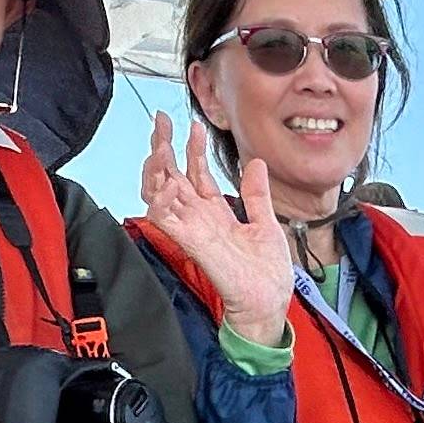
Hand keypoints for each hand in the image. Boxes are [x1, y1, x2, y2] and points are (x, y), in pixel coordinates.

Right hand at [138, 115, 290, 341]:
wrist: (268, 302)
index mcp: (215, 213)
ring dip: (155, 168)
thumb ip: (256, 195)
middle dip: (163, 147)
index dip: (191, 149)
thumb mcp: (266, 223)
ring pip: (159, 193)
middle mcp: (199, 219)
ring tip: (159, 145)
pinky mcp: (191, 242)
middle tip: (161, 120)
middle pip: (171, 176)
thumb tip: (256, 163)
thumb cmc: (266, 274)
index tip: (193, 124)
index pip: (194, 174)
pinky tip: (168, 180)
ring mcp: (192, 230)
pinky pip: (165, 217)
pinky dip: (161, 198)